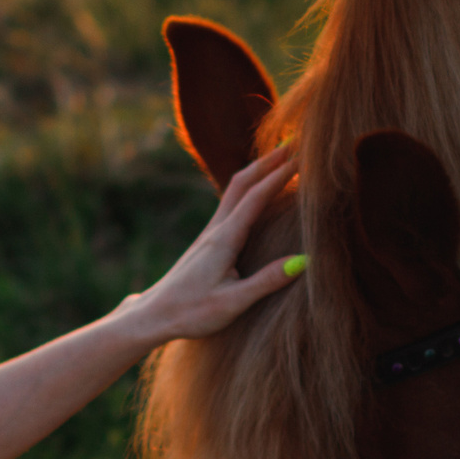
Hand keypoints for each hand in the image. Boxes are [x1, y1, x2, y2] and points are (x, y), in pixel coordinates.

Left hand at [121, 144, 303, 343]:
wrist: (154, 315)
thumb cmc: (191, 312)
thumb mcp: (233, 302)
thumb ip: (267, 281)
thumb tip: (305, 261)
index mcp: (224, 239)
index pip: (257, 197)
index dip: (280, 175)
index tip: (303, 157)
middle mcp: (216, 229)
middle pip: (242, 182)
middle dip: (268, 161)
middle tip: (294, 143)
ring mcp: (210, 233)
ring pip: (235, 190)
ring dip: (259, 171)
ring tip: (281, 159)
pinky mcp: (208, 241)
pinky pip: (232, 203)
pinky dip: (250, 188)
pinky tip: (259, 191)